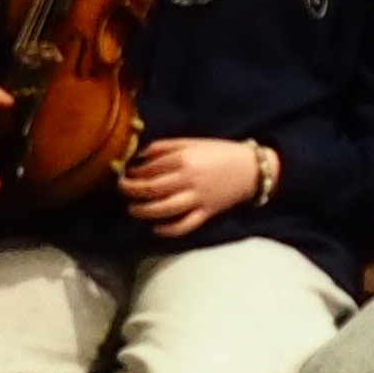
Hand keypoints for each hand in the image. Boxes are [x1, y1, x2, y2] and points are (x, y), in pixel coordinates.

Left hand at [120, 136, 263, 235]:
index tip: (124, 173)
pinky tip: (156, 228)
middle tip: (121, 190)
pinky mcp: (206, 213)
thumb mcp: (192, 142)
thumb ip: (165, 147)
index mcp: (184, 159)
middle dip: (132, 191)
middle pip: (152, 189)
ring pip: (164, 209)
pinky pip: (184, 225)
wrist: (252, 169)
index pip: (150, 168)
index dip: (133, 172)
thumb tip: (140, 156)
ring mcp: (198, 198)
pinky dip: (168, 230)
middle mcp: (188, 179)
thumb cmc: (220, 152)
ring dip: (144, 211)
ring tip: (133, 209)